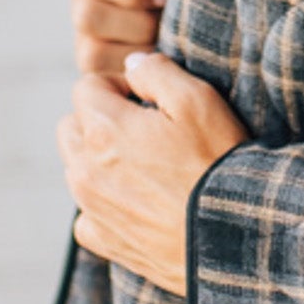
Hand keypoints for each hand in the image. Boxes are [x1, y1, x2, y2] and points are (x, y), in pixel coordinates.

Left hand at [58, 52, 248, 295]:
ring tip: (146, 166)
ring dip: (99, 159)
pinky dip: (104, 203)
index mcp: (104, 128)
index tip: (149, 101)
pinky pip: (86, 212)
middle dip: (100, 120)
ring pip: (75, 167)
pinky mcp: (102, 240)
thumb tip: (132, 64)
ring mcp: (90, 207)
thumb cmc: (218, 165)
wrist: (231, 240)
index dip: (120, 85)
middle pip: (72, 125)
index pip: (87, 86)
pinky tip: (139, 203)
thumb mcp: (199, 100)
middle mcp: (85, 168)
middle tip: (146, 131)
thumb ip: (156, 71)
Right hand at [71, 0, 168, 74]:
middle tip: (169, 21)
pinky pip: (105, 80)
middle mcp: (82, 3)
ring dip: (138, 48)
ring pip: (94, 52)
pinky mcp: (97, 75)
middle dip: (136, 21)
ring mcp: (85, 41)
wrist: (187, 19)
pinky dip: (136, 76)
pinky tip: (162, 67)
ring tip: (168, 43)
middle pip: (87, 16)